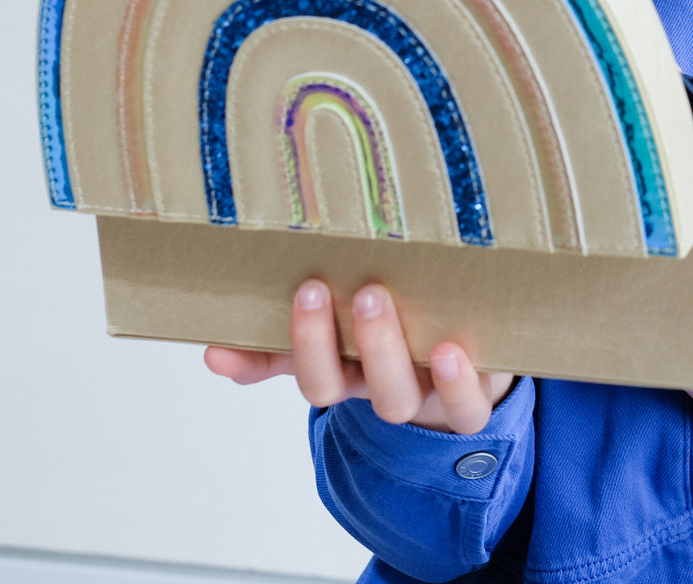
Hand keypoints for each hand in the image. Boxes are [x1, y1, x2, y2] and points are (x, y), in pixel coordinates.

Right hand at [204, 280, 514, 435]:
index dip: (272, 357)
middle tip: (314, 287)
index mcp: (351, 372)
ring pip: (398, 395)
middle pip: (345, 385)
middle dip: (322, 342)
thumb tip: (212, 349)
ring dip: (381, 351)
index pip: (307, 375)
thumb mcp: (347, 337)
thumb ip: (283, 343)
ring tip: (371, 297)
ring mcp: (430, 391)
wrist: (480, 363)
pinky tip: (450, 352)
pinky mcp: (479, 391)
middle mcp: (385, 387)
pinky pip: (468, 404)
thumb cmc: (404, 337)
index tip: (241, 329)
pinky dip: (457, 383)